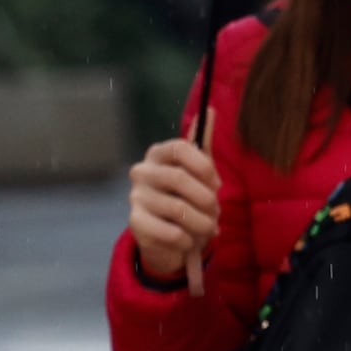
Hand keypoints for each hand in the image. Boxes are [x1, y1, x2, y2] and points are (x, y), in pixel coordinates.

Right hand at [126, 129, 221, 287]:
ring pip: (179, 209)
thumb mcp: (199, 172)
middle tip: (214, 212)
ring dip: (202, 224)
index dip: (205, 168)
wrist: (171, 240)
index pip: (182, 148)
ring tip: (205, 227)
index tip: (215, 184)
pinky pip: (172, 233)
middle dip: (206, 200)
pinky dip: (188, 240)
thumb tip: (209, 109)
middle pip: (180, 179)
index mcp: (158, 154)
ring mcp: (136, 197)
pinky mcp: (135, 224)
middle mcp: (142, 171)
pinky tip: (187, 239)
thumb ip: (202, 144)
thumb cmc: (189, 200)